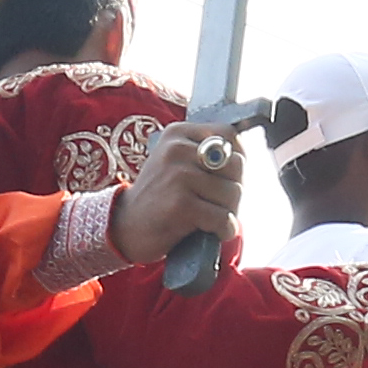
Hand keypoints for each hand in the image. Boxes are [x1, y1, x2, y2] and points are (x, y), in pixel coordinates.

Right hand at [110, 121, 247, 266]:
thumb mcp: (175, 163)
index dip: (238, 158)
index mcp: (178, 134)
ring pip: (233, 193)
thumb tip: (243, 159)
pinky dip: (225, 230)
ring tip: (212, 218)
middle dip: (234, 189)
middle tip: (218, 203)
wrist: (125, 227)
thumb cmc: (159, 197)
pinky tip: (214, 232)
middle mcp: (177, 149)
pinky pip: (222, 218)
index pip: (228, 134)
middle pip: (236, 166)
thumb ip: (204, 154)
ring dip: (230, 212)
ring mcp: (178, 176)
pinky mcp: (181, 205)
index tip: (228, 177)